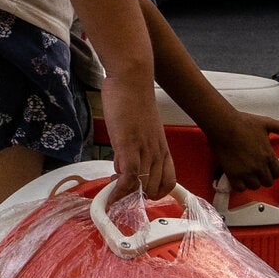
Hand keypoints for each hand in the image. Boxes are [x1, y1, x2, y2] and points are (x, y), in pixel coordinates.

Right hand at [102, 84, 174, 201]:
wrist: (131, 80)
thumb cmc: (133, 99)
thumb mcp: (138, 129)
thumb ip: (133, 149)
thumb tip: (122, 166)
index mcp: (162, 148)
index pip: (168, 182)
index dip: (155, 193)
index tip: (139, 194)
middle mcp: (157, 152)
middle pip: (157, 188)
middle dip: (139, 197)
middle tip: (122, 193)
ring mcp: (144, 150)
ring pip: (143, 186)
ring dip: (126, 196)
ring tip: (112, 194)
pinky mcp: (129, 146)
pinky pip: (129, 178)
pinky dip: (119, 191)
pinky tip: (110, 196)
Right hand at [204, 109, 278, 189]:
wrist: (223, 125)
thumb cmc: (243, 123)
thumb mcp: (266, 122)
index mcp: (268, 155)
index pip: (278, 173)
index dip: (273, 172)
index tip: (268, 169)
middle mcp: (259, 166)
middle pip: (267, 182)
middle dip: (263, 178)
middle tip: (257, 173)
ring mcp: (246, 171)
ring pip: (254, 186)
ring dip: (251, 182)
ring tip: (247, 176)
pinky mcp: (232, 173)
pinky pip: (239, 188)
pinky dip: (239, 185)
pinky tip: (237, 179)